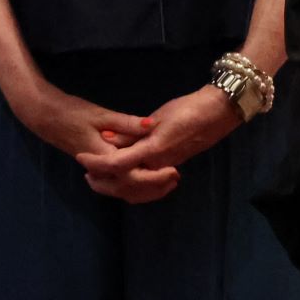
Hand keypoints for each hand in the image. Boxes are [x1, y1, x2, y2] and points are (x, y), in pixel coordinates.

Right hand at [5, 79, 173, 201]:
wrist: (45, 117)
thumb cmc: (72, 113)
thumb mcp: (101, 114)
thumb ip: (126, 123)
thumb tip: (151, 125)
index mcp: (102, 156)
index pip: (131, 177)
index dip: (154, 178)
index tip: (174, 171)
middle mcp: (100, 168)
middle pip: (129, 189)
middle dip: (153, 187)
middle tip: (176, 177)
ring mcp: (97, 169)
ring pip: (122, 188)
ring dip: (145, 187)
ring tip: (168, 179)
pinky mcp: (98, 165)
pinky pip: (117, 181)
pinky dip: (134, 181)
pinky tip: (150, 173)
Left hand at [77, 85, 240, 203]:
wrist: (218, 112)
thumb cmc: (190, 110)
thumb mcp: (159, 117)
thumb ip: (132, 130)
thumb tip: (107, 137)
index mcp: (152, 151)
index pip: (116, 165)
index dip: (96, 163)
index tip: (80, 158)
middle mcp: (157, 165)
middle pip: (123, 185)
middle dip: (103, 183)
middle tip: (88, 174)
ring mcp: (165, 167)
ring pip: (135, 189)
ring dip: (116, 186)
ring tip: (101, 176)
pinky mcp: (170, 165)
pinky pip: (146, 184)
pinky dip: (132, 185)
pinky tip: (126, 176)